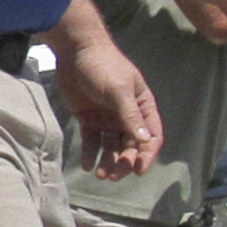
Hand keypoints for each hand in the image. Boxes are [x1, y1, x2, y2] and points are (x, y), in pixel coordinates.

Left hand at [58, 36, 162, 179]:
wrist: (75, 50)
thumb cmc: (103, 65)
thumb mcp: (119, 89)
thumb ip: (130, 115)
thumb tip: (145, 141)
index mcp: (142, 106)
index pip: (151, 136)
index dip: (147, 154)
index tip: (139, 169)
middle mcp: (127, 116)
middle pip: (130, 146)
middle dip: (124, 162)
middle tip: (113, 176)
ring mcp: (108, 119)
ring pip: (111, 148)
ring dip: (108, 163)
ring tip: (100, 175)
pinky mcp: (89, 119)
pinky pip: (92, 142)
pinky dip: (90, 154)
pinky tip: (87, 165)